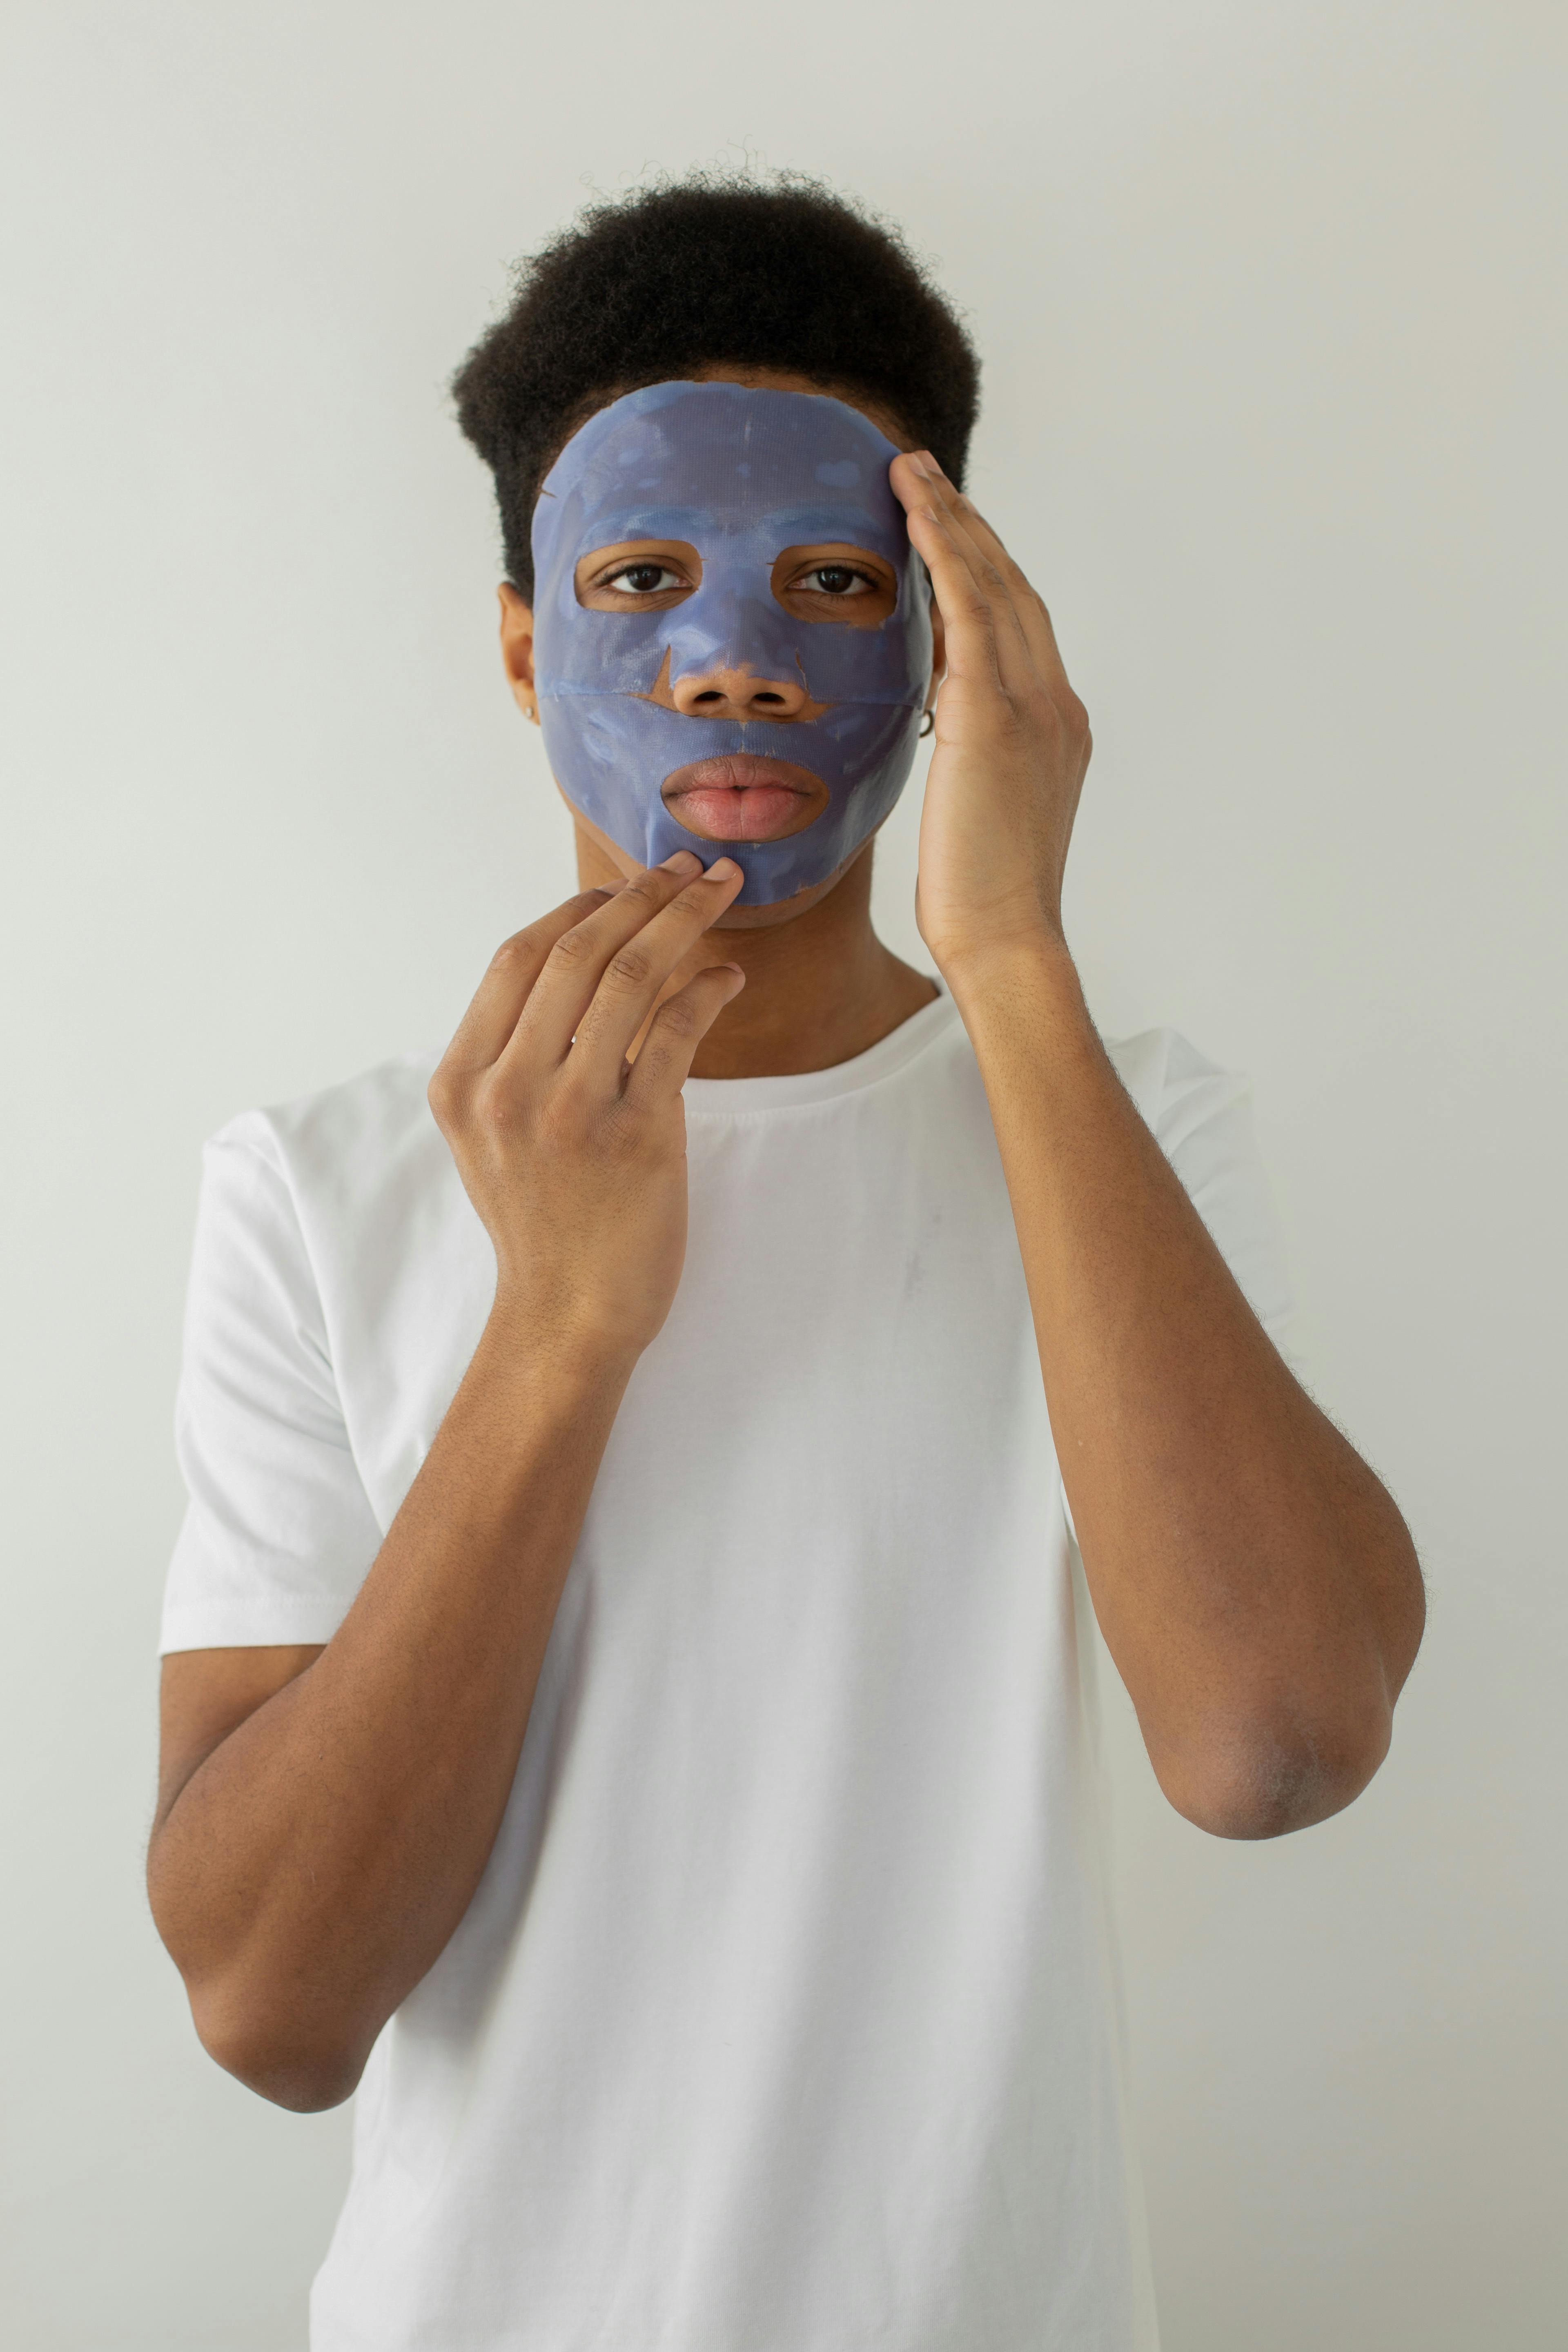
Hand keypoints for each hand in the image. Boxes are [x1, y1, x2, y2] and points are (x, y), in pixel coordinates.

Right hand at [428, 853, 745, 1361]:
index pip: (516, 957)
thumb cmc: (542, 1220)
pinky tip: (728, 975)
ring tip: (720, 893)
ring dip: (683, 921)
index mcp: (461, 1080)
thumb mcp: (493, 1131)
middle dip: (641, 895)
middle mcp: (506, 1089)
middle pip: (576, 952)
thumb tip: (591, 958)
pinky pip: (675, 1034)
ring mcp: (569, 1112)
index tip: (624, 886)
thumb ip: (519, 1052)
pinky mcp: (637, 1136)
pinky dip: (707, 990)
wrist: (567, 1315)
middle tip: (688, 867)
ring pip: (630, 978)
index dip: (576, 908)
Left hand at [890, 452, 1091, 974]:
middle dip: (968, 524)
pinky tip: (915, 519)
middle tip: (923, 471)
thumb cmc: (982, 895)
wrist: (1005, 940)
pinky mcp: (993, 720)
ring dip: (951, 521)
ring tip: (910, 471)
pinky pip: (970, 616)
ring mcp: (1032, 708)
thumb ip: (974, 750)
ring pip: (993, 586)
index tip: (946, 523)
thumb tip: (945, 719)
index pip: (1018, 623)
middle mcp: (1054, 704)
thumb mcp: (980, 806)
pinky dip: (946, 559)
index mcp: (1055, 725)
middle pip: (1011, 588)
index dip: (983, 564)